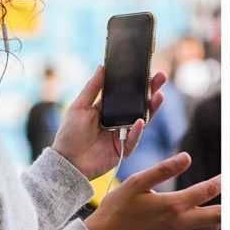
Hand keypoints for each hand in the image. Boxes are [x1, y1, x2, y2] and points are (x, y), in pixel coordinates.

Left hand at [52, 66, 166, 180]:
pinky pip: (133, 139)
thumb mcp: (80, 106)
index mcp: (107, 109)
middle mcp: (118, 121)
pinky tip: (140, 121)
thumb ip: (92, 88)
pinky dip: (136, 131)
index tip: (145, 70)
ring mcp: (122, 135)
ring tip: (158, 95)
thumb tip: (102, 67)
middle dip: (150, 91)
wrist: (67, 161)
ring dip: (151, 108)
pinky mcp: (124, 149)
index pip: (125, 93)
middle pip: (138, 104)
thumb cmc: (70, 134)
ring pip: (141, 120)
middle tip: (161, 76)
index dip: (136, 83)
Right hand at [85, 153, 220, 229]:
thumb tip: (188, 157)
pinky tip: (193, 217)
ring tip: (219, 204)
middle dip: (229, 205)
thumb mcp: (136, 183)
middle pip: (218, 217)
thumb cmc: (117, 209)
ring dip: (215, 217)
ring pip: (208, 229)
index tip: (229, 173)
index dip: (221, 181)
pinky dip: (199, 226)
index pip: (207, 191)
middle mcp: (180, 225)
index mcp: (173, 206)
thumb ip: (164, 169)